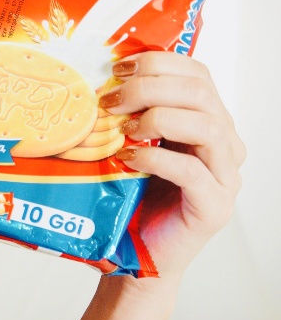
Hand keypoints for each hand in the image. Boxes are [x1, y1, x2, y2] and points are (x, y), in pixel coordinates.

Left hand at [105, 55, 244, 282]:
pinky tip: (128, 158)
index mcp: (208, 121)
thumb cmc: (131, 199)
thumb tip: (95, 78)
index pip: (197, 73)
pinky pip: (193, 171)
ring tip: (123, 129)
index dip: (158, 63)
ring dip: (157, 118)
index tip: (116, 69)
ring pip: (207, 126)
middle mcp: (225, 144)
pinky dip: (157, 159)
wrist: (135, 256)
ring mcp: (225, 176)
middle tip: (110, 100)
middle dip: (150, 87)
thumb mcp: (131, 144)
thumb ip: (129, 114)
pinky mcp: (214, 206)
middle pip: (200, 93)